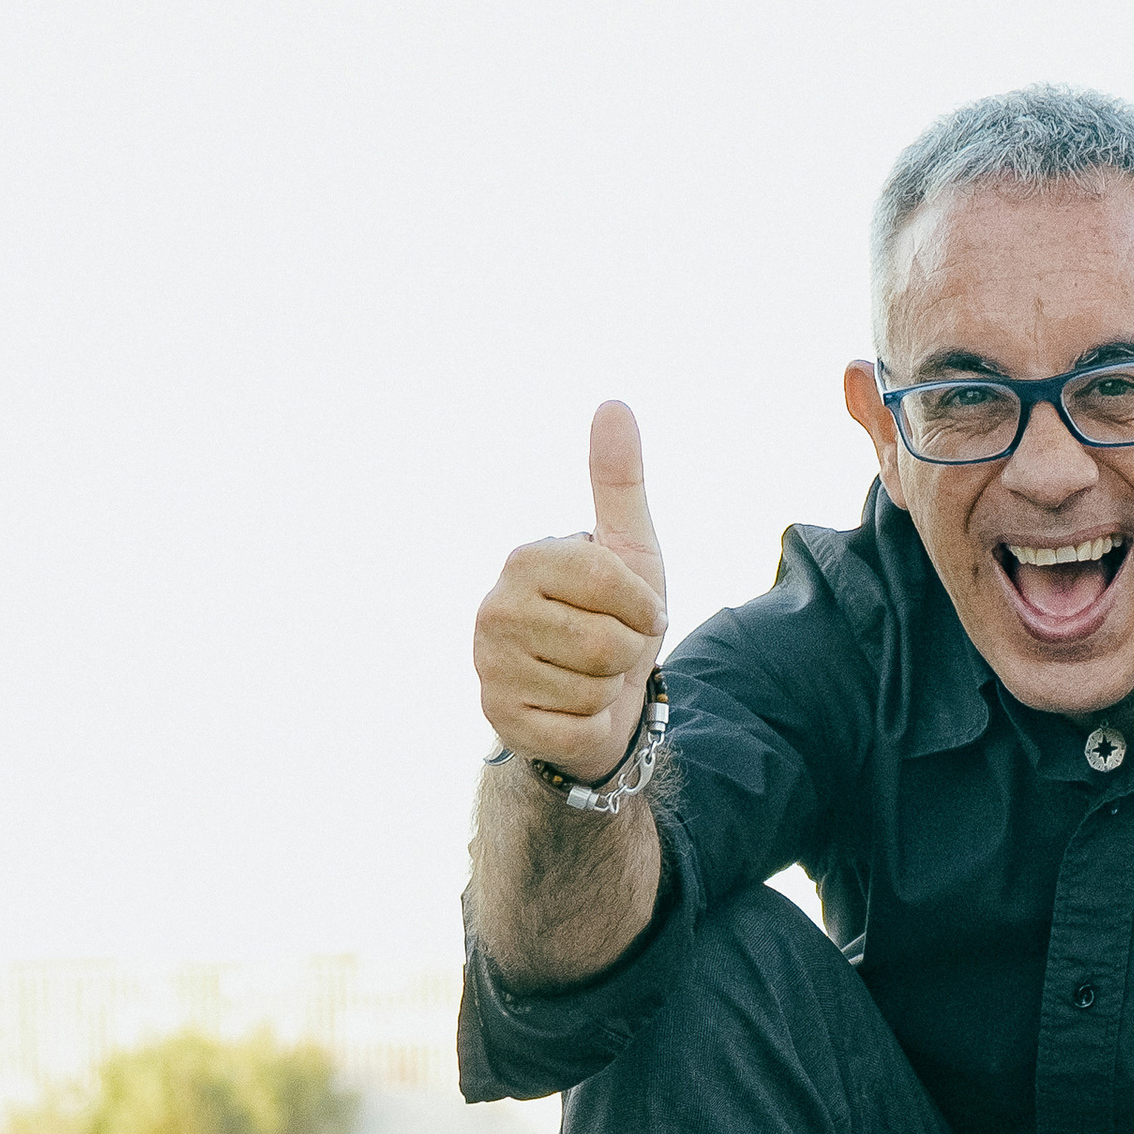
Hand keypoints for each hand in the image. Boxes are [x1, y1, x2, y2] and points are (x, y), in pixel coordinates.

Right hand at [473, 401, 668, 780]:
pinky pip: (577, 730)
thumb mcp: (629, 550)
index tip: (638, 611)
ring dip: (608, 690)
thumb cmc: (614, 617)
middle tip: (610, 649)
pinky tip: (572, 709)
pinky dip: (591, 726)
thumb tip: (614, 404)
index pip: (613, 585)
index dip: (644, 608)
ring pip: (593, 689)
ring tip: (589, 676)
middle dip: (628, 653)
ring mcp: (489, 665)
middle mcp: (494, 608)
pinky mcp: (498, 717)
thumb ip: (620, 482)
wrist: (595, 698)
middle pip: (605, 642)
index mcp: (526, 559)